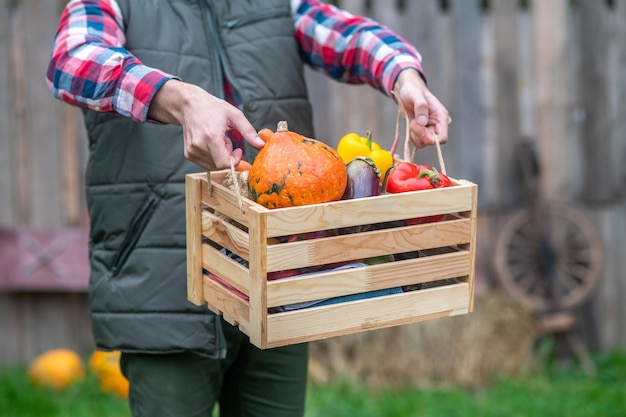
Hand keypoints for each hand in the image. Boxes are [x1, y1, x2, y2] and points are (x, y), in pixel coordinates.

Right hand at [148, 80, 264, 169]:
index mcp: (211, 136)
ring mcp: (191, 151)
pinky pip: (205, 164)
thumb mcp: (234, 115)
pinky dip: (212, 157)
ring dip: (219, 156)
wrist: (189, 105)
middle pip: (219, 165)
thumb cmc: (213, 108)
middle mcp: (199, 145)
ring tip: (218, 140)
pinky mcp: (188, 154)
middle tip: (227, 140)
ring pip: (213, 165)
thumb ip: (248, 131)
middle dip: (228, 156)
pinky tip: (211, 143)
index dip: (234, 160)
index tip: (238, 149)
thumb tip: (261, 145)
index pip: (224, 164)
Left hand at [392, 69, 450, 148]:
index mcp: (442, 117)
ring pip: (423, 143)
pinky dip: (412, 136)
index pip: (442, 138)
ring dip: (414, 135)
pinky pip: (418, 142)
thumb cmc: (413, 91)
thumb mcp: (415, 95)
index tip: (418, 128)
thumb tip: (423, 122)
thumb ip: (421, 107)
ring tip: (412, 121)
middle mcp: (438, 125)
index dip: (429, 138)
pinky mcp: (423, 132)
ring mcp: (431, 130)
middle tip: (412, 122)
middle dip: (419, 134)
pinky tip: (411, 124)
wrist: (407, 91)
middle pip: (431, 141)